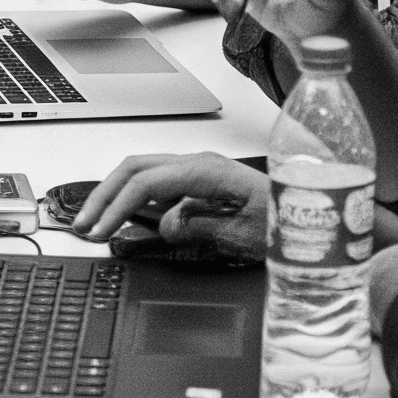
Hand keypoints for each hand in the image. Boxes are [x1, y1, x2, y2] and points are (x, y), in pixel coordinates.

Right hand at [74, 152, 268, 262]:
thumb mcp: (245, 234)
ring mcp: (196, 171)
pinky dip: (133, 198)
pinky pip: (157, 184)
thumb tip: (165, 225)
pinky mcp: (199, 183)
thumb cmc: (287, 221)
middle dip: (104, 194)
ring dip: (115, 194)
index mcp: (207, 170)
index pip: (147, 181)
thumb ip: (200, 226)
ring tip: (96, 220)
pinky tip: (125, 216)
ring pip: (142, 172)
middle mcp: (198, 164)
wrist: (313, 211)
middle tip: (84, 223)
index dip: (118, 205)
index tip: (101, 229)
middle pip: (135, 169)